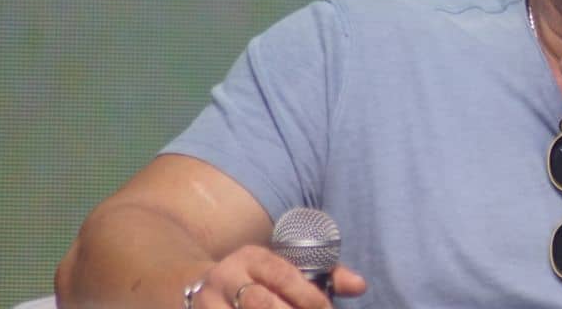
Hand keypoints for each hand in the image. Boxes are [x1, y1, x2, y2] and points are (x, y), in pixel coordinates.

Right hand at [192, 245, 365, 307]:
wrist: (201, 287)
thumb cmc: (259, 281)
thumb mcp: (284, 269)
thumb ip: (324, 276)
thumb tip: (360, 286)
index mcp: (252, 257)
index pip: (282, 275)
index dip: (308, 297)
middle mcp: (226, 277)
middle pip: (259, 303)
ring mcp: (207, 303)